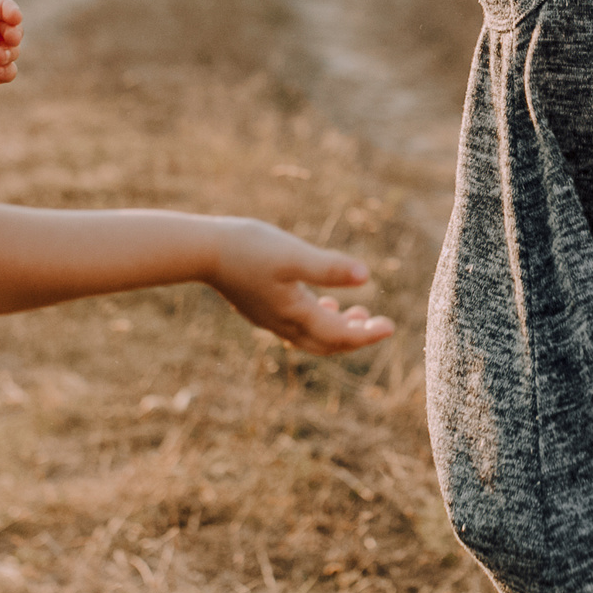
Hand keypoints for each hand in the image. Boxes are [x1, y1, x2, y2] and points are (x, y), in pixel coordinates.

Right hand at [208, 218, 392, 354]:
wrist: (202, 250)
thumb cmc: (248, 249)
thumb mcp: (293, 255)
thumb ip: (328, 267)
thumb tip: (366, 277)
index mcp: (295, 313)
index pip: (340, 334)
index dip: (368, 334)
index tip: (391, 328)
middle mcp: (282, 322)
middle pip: (326, 343)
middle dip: (354, 337)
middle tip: (378, 326)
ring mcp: (268, 316)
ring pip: (309, 335)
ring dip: (335, 328)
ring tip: (356, 313)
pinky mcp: (258, 305)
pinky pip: (293, 323)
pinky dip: (315, 318)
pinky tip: (319, 299)